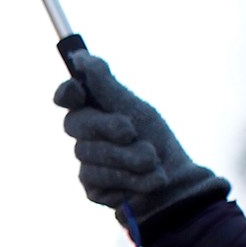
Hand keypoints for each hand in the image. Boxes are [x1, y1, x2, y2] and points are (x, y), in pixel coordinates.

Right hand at [54, 50, 227, 236]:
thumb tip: (81, 57)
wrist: (178, 182)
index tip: (76, 90)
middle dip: (109, 128)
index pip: (67, 97)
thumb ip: (106, 86)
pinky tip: (146, 183)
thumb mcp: (136, 109)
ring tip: (154, 164)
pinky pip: (100, 181)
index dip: (67, 92)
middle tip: (132, 132)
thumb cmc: (158, 140)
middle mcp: (85, 136)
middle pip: (78, 125)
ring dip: (129, 159)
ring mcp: (86, 163)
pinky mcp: (92, 189)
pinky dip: (130, 181)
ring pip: (92, 156)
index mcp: (94, 111)